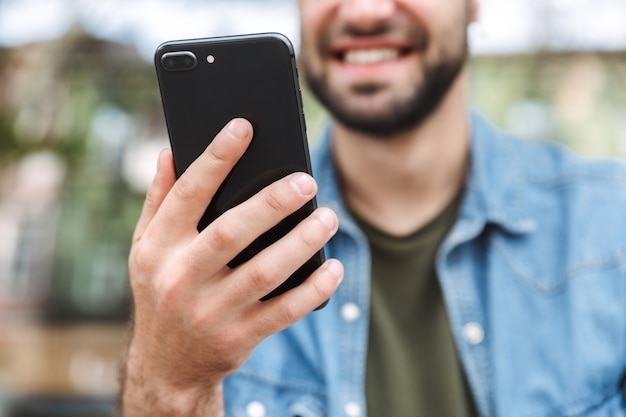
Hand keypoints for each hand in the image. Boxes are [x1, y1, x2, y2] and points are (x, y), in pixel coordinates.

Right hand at [121, 119, 343, 415]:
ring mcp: (210, 312)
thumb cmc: (161, 290)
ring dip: (302, 241)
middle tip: (307, 180)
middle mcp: (179, 279)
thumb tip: (170, 152)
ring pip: (265, 271)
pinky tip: (334, 267)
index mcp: (157, 248)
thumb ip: (159, 201)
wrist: (166, 365)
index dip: (215, 159)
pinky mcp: (238, 338)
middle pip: (232, 231)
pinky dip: (313, 288)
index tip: (244, 127)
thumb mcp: (145, 248)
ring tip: (329, 217)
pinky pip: (284, 311)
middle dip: (272, 202)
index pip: (187, 195)